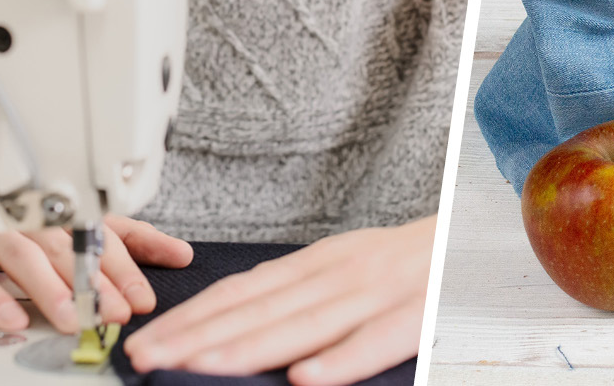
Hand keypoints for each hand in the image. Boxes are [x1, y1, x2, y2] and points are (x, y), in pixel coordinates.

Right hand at [0, 188, 193, 332]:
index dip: (128, 268)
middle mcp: (31, 217)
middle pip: (71, 248)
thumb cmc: (13, 221)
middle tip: (119, 311)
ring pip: (26, 257)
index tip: (146, 298)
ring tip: (72, 319)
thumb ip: (129, 239)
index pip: (105, 237)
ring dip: (52, 290)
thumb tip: (181, 253)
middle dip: (98, 282)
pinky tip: (14, 318)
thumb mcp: (75, 225)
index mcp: (65, 212)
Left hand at [124, 215, 436, 385]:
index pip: (242, 291)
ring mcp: (378, 292)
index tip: (148, 342)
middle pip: (261, 310)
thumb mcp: (339, 265)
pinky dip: (342, 360)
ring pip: (305, 325)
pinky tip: (307, 379)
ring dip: (249, 350)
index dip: (191, 317)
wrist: (466, 240)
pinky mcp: (418, 316)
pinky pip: (377, 342)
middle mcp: (340, 273)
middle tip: (150, 360)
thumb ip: (290, 292)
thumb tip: (226, 325)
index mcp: (317, 262)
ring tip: (202, 369)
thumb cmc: (398, 264)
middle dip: (199, 338)